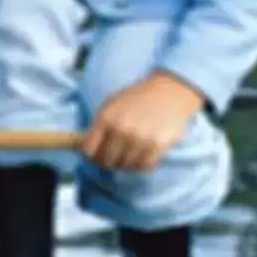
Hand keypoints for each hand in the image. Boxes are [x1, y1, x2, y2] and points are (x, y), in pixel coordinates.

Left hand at [82, 72, 206, 174]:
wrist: (171, 89)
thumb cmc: (139, 98)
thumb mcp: (111, 105)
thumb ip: (98, 126)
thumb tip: (86, 149)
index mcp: (105, 118)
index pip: (88, 151)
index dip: (92, 157)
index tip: (98, 157)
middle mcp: (120, 130)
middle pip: (106, 162)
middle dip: (110, 162)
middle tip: (117, 157)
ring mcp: (139, 138)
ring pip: (125, 166)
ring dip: (128, 163)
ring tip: (133, 153)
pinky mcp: (157, 145)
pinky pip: (144, 166)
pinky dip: (143, 164)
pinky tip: (145, 154)